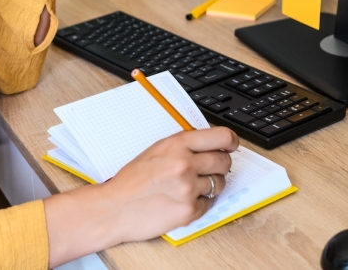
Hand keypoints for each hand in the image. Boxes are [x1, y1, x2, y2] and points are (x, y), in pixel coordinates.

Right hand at [102, 128, 237, 241]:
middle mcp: (185, 164)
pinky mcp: (189, 211)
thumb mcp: (157, 150)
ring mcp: (188, 188)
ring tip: (189, 187)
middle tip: (208, 169)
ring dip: (210, 185)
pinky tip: (182, 200)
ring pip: (220, 183)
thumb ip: (184, 145)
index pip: (222, 137)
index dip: (231, 142)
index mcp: (177, 145)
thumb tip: (211, 144)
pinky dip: (200, 203)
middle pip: (224, 161)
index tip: (232, 145)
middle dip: (220, 165)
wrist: (115, 208)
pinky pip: (209, 204)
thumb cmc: (132, 180)